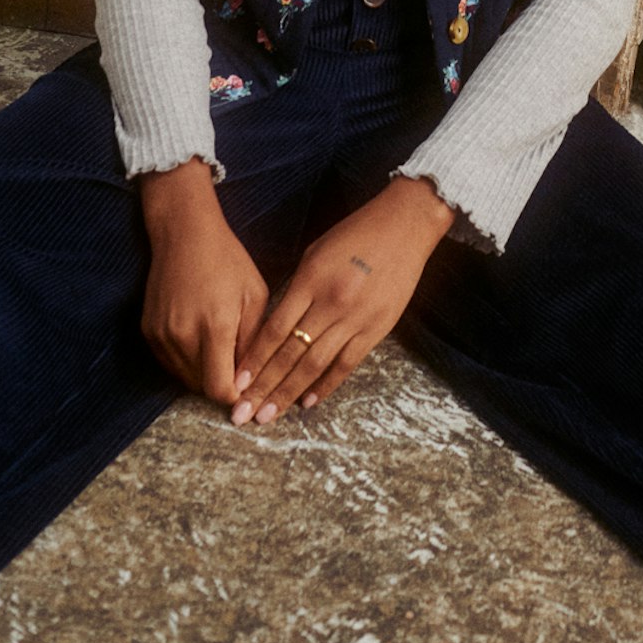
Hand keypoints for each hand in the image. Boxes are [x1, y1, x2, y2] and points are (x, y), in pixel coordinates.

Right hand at [138, 159, 268, 406]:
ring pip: (185, 378)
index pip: (219, 388)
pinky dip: (186, 362)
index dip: (236, 396)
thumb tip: (250, 381)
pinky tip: (199, 339)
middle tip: (237, 367)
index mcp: (215, 326)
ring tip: (220, 348)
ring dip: (203, 374)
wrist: (183, 234)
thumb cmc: (227, 261)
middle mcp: (183, 335)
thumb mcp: (254, 296)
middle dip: (222, 384)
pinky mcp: (148, 332)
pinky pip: (170, 363)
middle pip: (202, 387)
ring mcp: (161, 335)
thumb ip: (252, 342)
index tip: (248, 389)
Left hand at [231, 174, 455, 424]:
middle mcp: (331, 303)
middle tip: (243, 413)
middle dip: (264, 386)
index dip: (254, 360)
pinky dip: (326, 385)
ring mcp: (356, 318)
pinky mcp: (377, 328)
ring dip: (289, 393)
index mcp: (311, 281)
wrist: (405, 225)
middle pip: (291, 354)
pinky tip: (308, 402)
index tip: (236, 383)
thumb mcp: (316, 253)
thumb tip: (276, 326)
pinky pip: (347, 364)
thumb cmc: (356, 233)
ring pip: (315, 365)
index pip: (275, 330)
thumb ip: (297, 289)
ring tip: (268, 416)